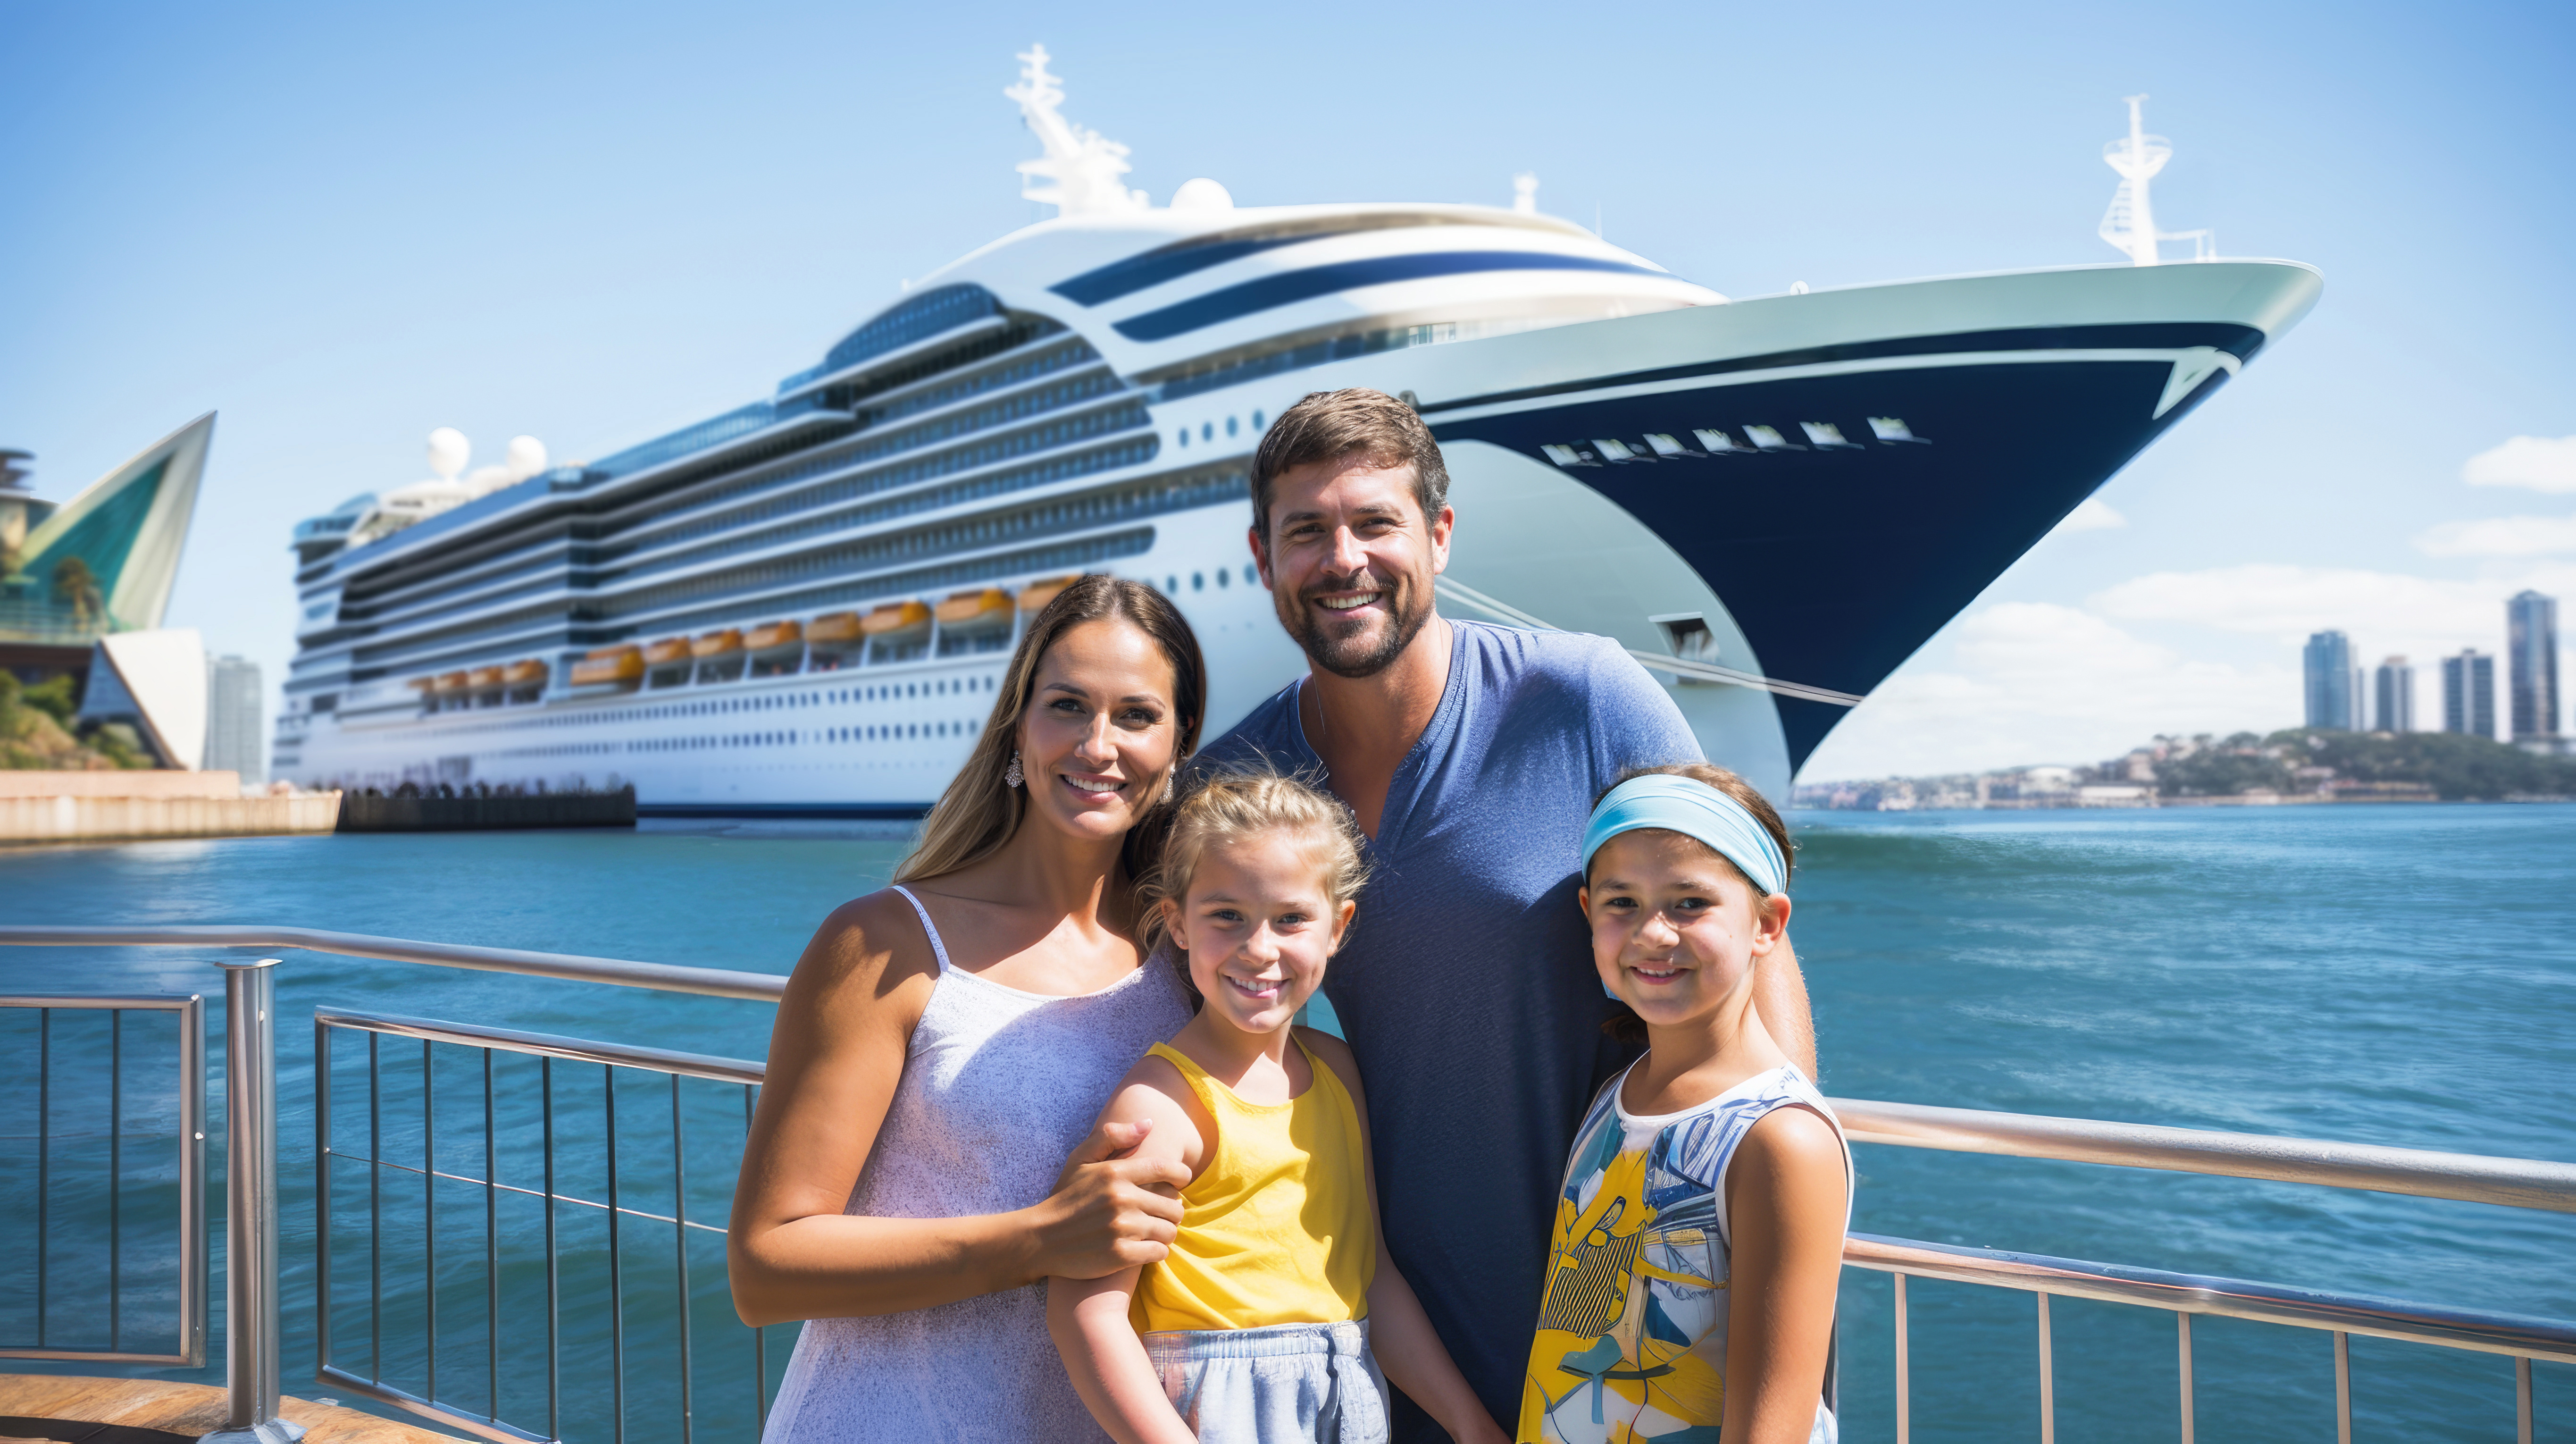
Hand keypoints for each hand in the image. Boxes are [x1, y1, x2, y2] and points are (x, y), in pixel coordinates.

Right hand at [1035, 1117, 1188, 1280]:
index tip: (1180, 1183)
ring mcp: (1121, 1228)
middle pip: (1173, 1205)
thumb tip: (1148, 1123)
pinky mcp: (1120, 1255)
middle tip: (1160, 1214)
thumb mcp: (1081, 1159)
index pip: (1166, 1169)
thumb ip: (1113, 1136)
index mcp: (1114, 1172)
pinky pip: (1159, 1253)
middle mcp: (1121, 1199)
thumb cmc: (1065, 1197)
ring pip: (1169, 1230)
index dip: (1181, 1176)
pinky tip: (1145, 1248)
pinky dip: (1156, 1251)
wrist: (1040, 1239)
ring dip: (1165, 1232)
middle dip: (1171, 1210)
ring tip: (1153, 1231)